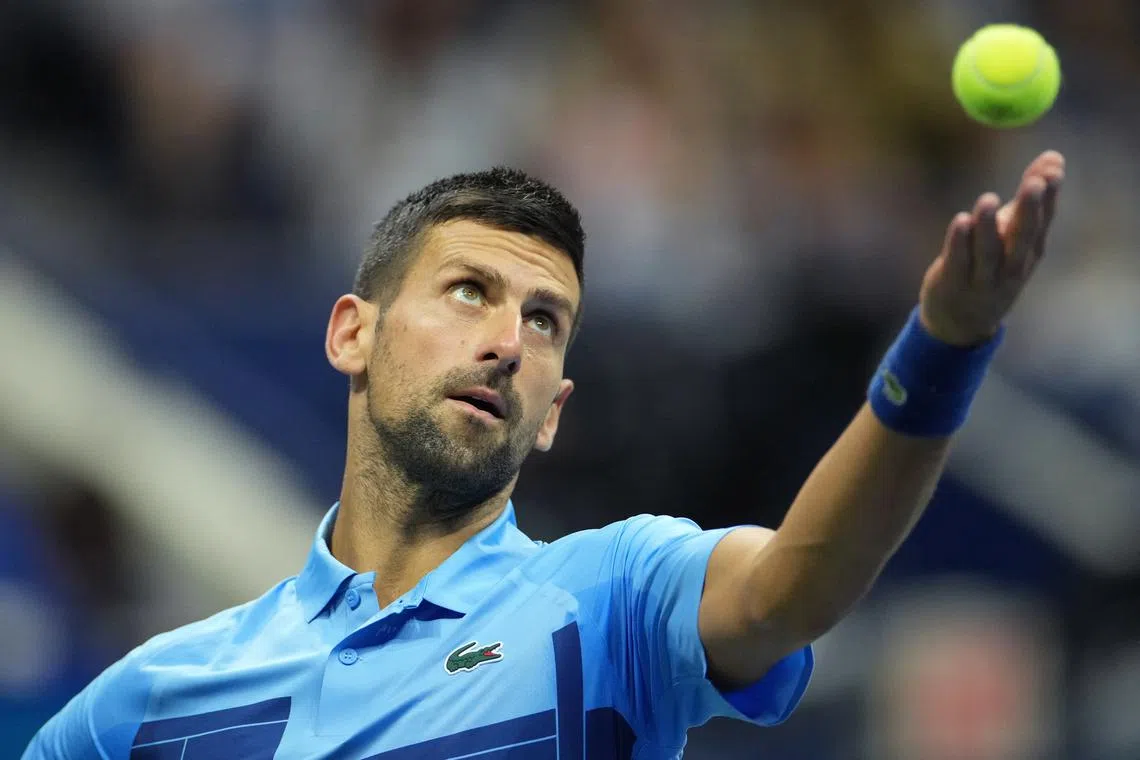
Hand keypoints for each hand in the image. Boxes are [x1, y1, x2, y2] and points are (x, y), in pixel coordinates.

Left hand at [919, 151, 1064, 346]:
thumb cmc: (992, 270)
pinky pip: (958, 262)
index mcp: (1029, 253)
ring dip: (989, 225)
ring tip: (989, 199)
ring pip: (988, 252)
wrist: (962, 324)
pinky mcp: (953, 283)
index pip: (1043, 221)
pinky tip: (960, 221)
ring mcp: (983, 279)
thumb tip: (1053, 156)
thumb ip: (1028, 200)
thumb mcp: (1014, 238)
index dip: (1049, 195)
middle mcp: (1011, 267)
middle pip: (1021, 238)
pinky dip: (960, 242)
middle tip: (1034, 182)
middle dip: (1029, 210)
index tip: (1053, 167)